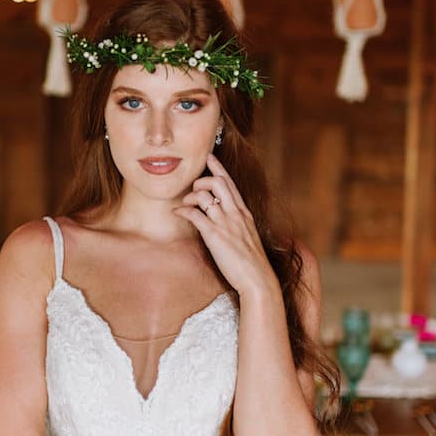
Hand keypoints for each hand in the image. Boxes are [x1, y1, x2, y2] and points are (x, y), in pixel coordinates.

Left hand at [173, 153, 278, 298]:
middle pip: (218, 182)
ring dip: (190, 196)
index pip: (231, 184)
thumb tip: (226, 220)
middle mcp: (235, 214)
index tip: (210, 157)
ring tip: (185, 204)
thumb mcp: (247, 237)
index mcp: (244, 213)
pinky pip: (195, 214)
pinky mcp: (215, 235)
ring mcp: (225, 223)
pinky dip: (183, 210)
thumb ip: (237, 225)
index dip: (219, 168)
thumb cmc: (252, 263)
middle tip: (194, 188)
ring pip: (205, 195)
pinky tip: (178, 213)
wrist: (258, 279)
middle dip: (202, 180)